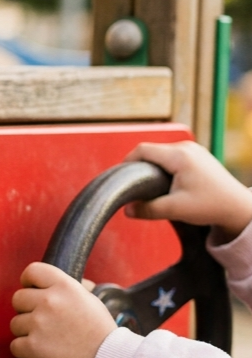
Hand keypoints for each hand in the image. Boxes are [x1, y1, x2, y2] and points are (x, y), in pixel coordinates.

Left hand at [9, 262, 116, 357]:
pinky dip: (25, 351)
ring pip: (15, 324)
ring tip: (47, 339)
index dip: (28, 281)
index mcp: (64, 287)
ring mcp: (39, 324)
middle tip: (42, 321)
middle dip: (26, 310)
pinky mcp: (32, 346)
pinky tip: (42, 352)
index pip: (33, 271)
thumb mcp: (90, 300)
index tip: (30, 289)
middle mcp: (49, 301)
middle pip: (18, 298)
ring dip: (26, 332)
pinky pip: (15, 345)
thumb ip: (68, 289)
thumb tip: (53, 283)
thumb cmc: (101, 333)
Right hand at [124, 141, 251, 237]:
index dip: (126, 162)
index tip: (120, 177)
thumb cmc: (211, 205)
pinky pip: (172, 156)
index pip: (142, 150)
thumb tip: (127, 209)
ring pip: (161, 154)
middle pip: (151, 151)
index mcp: (179, 156)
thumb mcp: (174, 209)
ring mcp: (194, 150)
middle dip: (139, 167)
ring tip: (148, 186)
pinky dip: (163, 168)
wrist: (237, 207)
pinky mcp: (198, 156)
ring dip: (152, 167)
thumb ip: (147, 209)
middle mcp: (186, 148)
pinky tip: (164, 183)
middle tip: (133, 186)